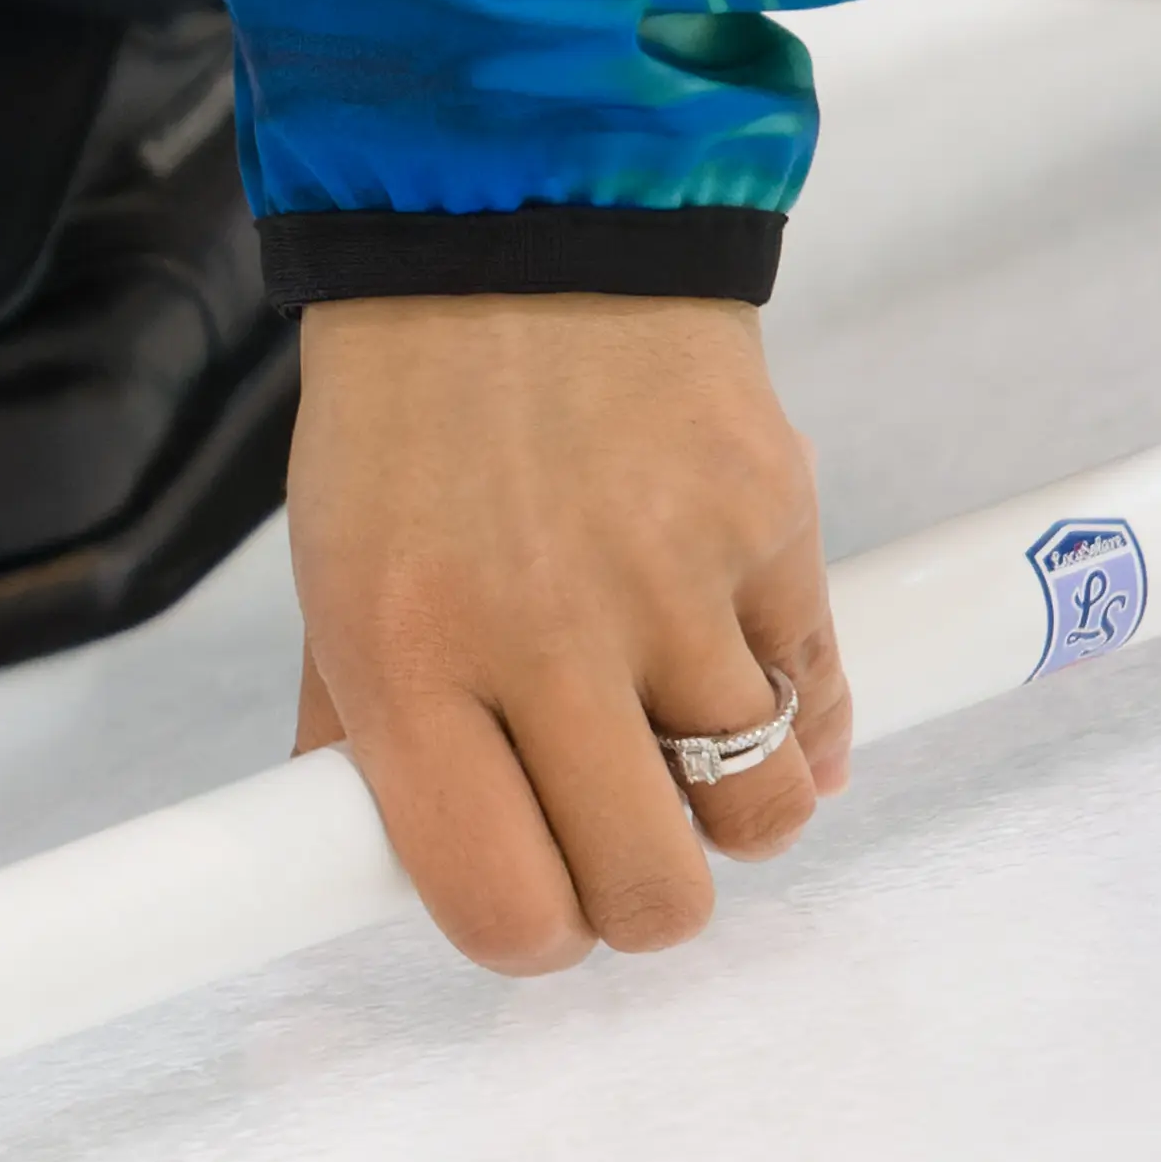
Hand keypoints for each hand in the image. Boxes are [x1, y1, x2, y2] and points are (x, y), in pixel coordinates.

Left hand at [280, 293, 848, 973]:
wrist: (512, 225)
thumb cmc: (408, 416)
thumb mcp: (338, 573)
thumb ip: (363, 731)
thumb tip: (373, 871)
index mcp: (405, 660)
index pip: (500, 906)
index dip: (531, 936)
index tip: (535, 905)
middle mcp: (539, 637)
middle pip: (651, 893)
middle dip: (643, 894)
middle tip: (618, 832)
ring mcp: (671, 585)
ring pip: (761, 815)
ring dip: (732, 807)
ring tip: (682, 739)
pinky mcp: (775, 531)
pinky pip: (822, 703)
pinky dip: (800, 722)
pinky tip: (743, 673)